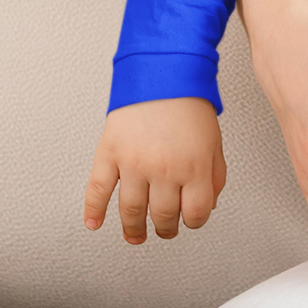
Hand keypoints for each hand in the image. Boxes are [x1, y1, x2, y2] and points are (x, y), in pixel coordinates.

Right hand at [84, 99, 226, 243]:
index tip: (188, 221)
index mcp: (193, 167)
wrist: (162, 72)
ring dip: (133, 229)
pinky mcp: (110, 153)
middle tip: (163, 231)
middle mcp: (163, 169)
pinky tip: (94, 223)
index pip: (194, 214)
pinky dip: (93, 210)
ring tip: (135, 235)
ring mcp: (134, 162)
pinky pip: (98, 189)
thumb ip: (214, 177)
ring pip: (131, 210)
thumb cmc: (189, 105)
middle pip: (162, 216)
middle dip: (164, 229)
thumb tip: (208, 204)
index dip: (193, 222)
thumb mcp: (214, 143)